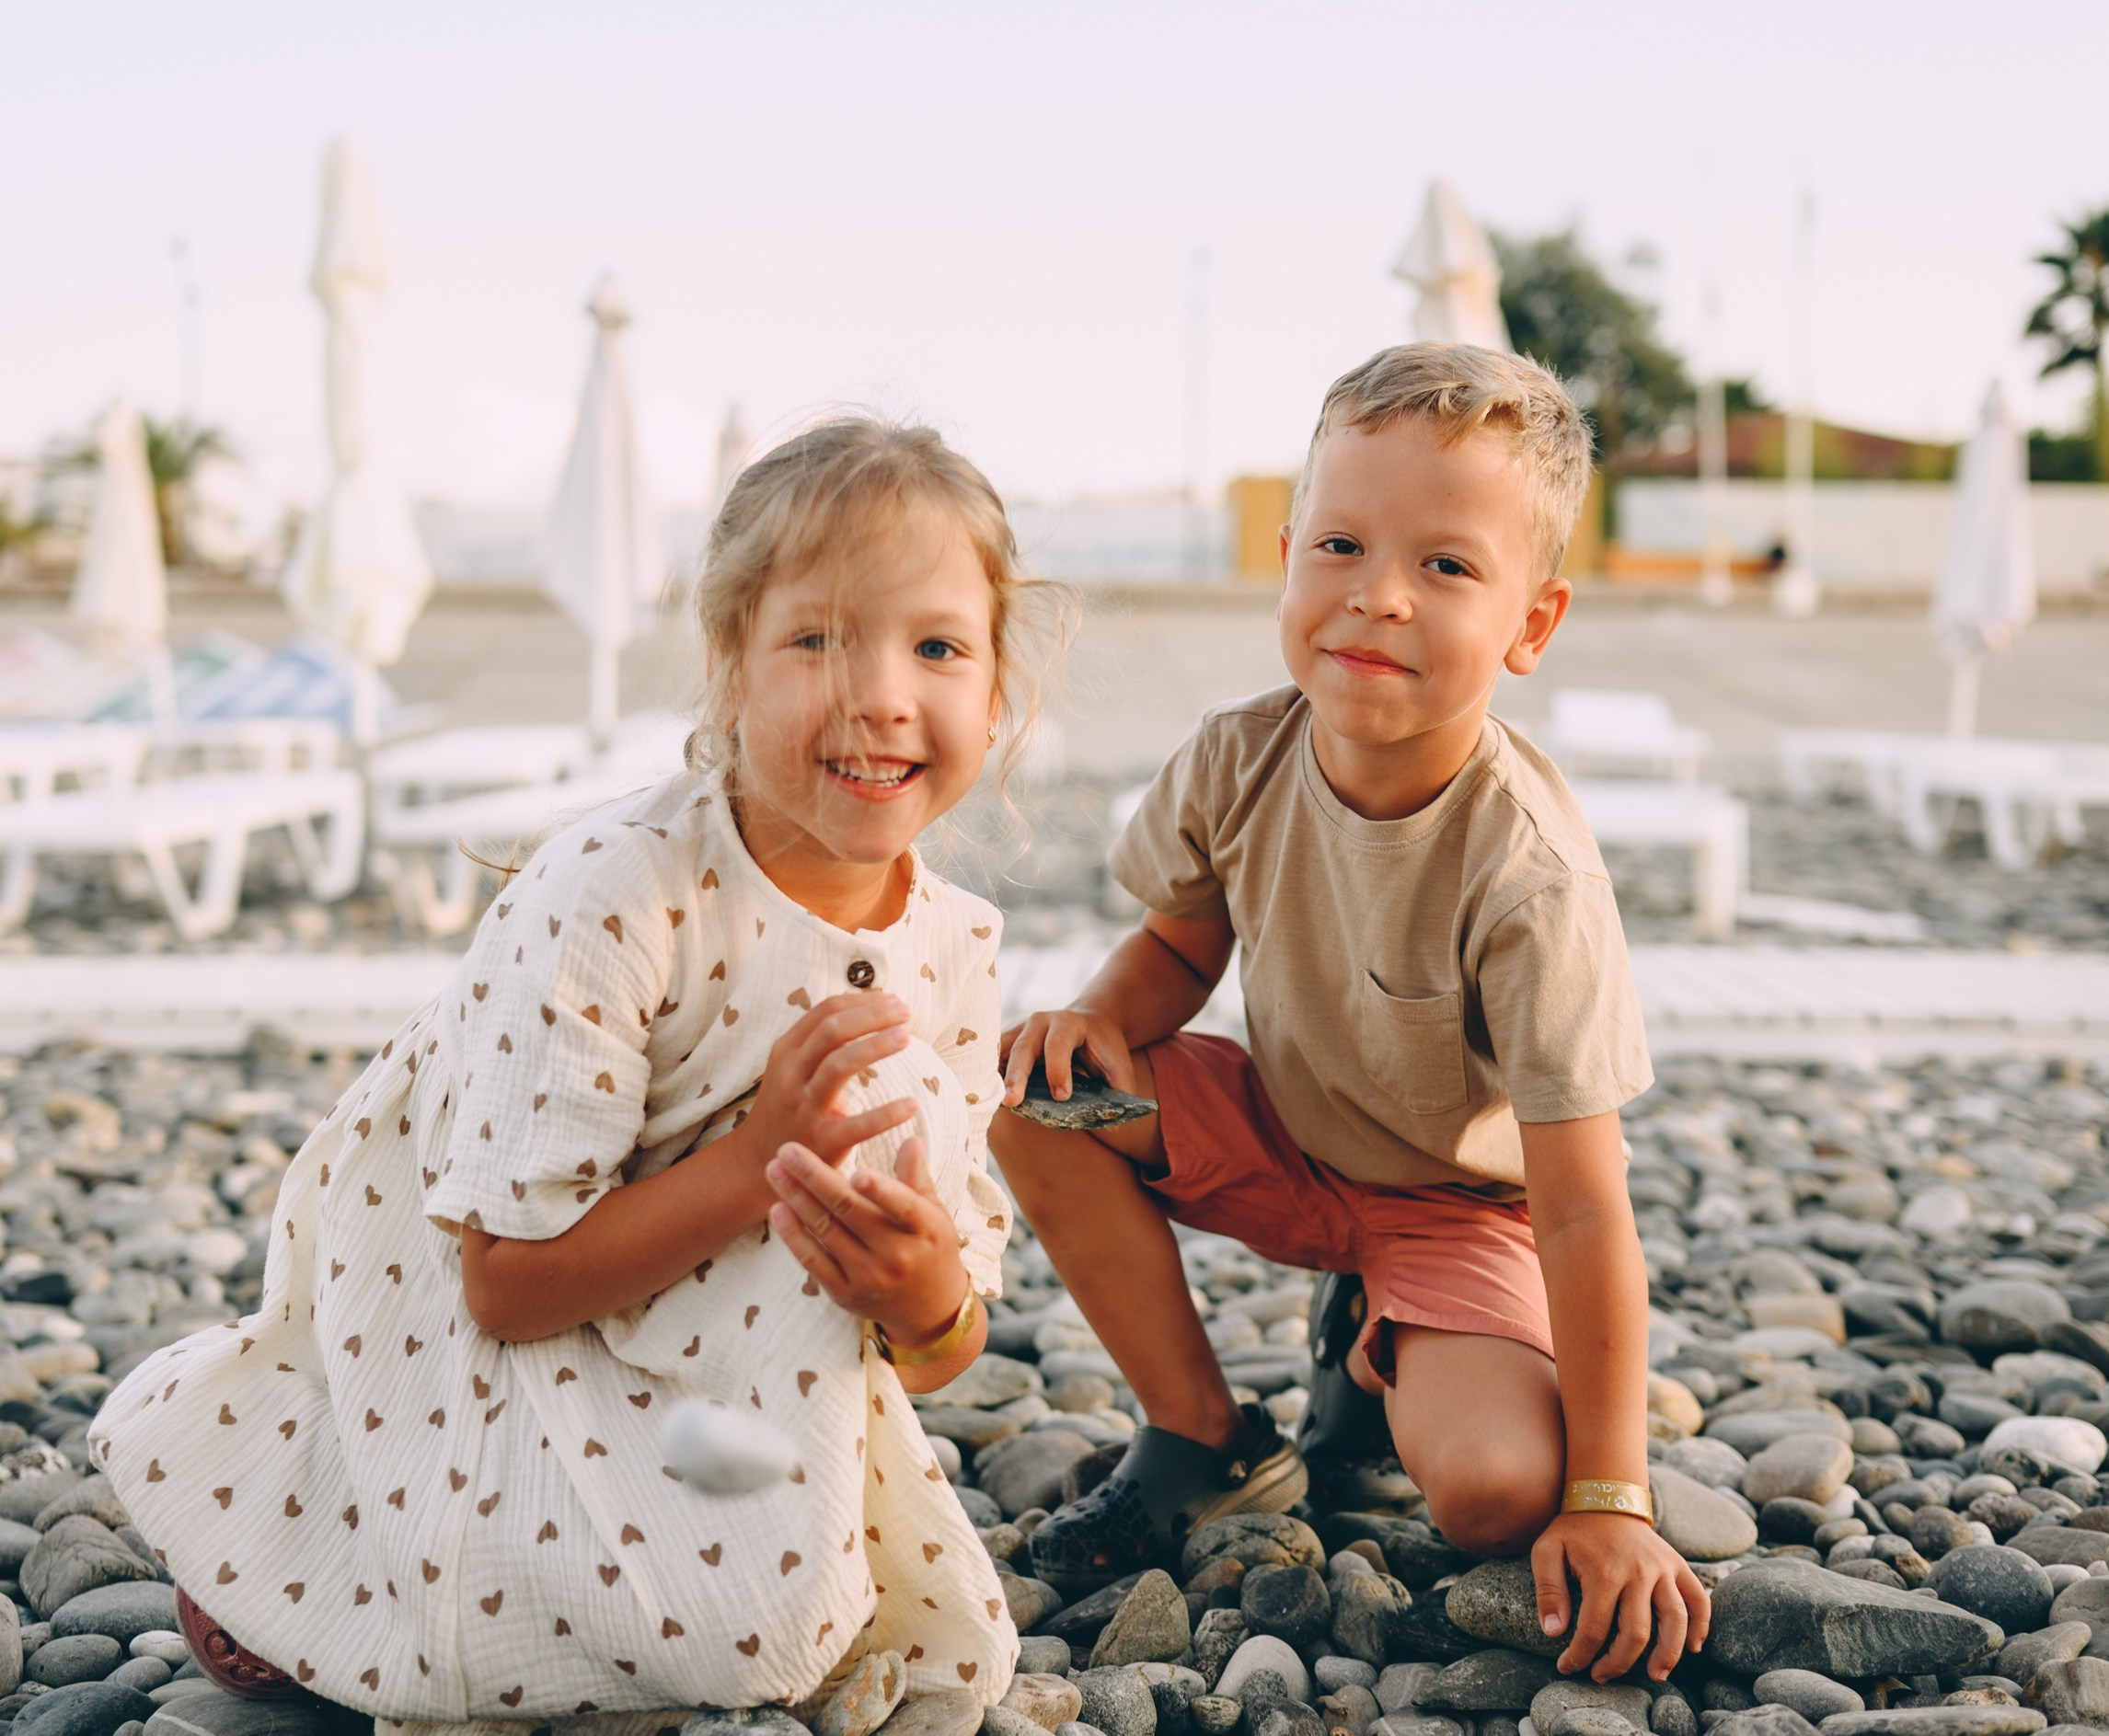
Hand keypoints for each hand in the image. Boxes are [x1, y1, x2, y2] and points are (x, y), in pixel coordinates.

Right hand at [741, 992, 917, 1188]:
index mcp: (788, 1051)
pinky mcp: (820, 1141)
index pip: (826, 1011)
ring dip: (874, 1046)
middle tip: (905, 1012)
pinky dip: (886, 1115)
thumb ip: (823, 1038)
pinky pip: (857, 1125)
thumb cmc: (789, 1103)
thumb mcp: (794, 1065)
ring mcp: (804, 1106)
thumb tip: (868, 1003)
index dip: (863, 1001)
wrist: (760, 1158)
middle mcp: (791, 1074)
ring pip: (838, 1066)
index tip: (893, 1000)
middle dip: (871, 1016)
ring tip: (905, 1038)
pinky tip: (911, 1105)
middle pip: (832, 1031)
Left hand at [766, 1136, 967, 1343]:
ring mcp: (869, 1277)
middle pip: (849, 1211)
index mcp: (924, 1230)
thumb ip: (917, 1178)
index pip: (902, 1206)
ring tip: (774, 1169)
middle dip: (814, 1177)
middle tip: (787, 1150)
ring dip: (795, 1198)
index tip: (856, 1169)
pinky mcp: (845, 1293)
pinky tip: (777, 1209)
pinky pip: (813, 1261)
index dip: (880, 1190)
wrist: (929, 1309)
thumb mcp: (935, 1214)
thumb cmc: (930, 1248)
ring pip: (825, 1231)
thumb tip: (911, 1140)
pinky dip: (793, 1235)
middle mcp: (896, 1256)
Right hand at [1000, 1006, 1137, 1104]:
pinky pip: (996, 1057)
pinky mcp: (1011, 1040)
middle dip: (1017, 1075)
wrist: (1091, 1020)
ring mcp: (1021, 1029)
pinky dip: (992, 1075)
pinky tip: (988, 1095)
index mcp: (1069, 1023)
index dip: (1058, 1070)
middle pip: (1024, 1047)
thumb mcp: (1120, 1063)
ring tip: (994, 1101)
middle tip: (1012, 1101)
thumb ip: (1121, 1090)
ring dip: (998, 1076)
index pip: (1058, 1044)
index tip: (1061, 1097)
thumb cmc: (1104, 1045)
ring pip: (1004, 1051)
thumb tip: (1114, 1126)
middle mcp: (1041, 1022)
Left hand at [1531, 1512, 1709, 1682]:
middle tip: (1602, 1676)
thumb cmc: (1572, 1529)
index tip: (1567, 1667)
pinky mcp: (1678, 1564)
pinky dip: (1702, 1624)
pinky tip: (1694, 1647)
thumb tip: (1553, 1633)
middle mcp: (1638, 1572)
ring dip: (1669, 1654)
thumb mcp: (1546, 1551)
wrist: (1605, 1495)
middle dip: (1619, 1663)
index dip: (1580, 1655)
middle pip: (1637, 1632)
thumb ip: (1549, 1591)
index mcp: (1603, 1571)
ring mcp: (1663, 1568)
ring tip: (1656, 1675)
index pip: (1594, 1629)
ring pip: (1676, 1620)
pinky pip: (1699, 1598)